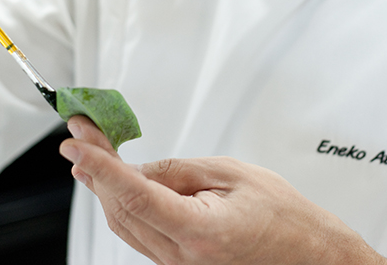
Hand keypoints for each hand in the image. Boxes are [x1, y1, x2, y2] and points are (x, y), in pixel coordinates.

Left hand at [59, 116, 386, 264]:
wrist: (307, 256)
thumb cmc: (283, 217)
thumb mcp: (232, 174)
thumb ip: (179, 171)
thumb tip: (138, 167)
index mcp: (200, 232)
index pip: (136, 196)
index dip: (102, 167)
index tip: (78, 143)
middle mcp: (182, 257)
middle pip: (121, 210)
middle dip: (96, 168)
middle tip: (82, 133)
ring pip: (124, 223)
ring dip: (103, 186)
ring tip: (90, 150)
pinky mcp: (177, 264)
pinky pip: (138, 232)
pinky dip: (122, 202)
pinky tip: (115, 181)